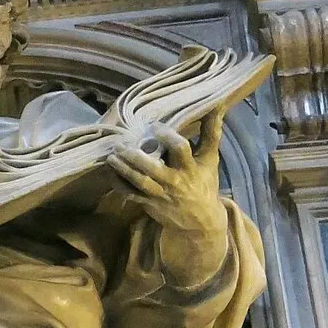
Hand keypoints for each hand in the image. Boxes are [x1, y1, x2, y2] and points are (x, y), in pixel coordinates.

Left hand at [110, 106, 229, 278]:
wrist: (200, 221)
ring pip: (138, 182)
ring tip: (111, 155)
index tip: (155, 125)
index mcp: (190, 168)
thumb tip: (217, 106)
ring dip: (122, 168)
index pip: (180, 149)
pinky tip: (110, 171)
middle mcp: (174, 181)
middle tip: (120, 143)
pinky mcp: (148, 204)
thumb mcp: (210, 159)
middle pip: (152, 168)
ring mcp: (159, 194)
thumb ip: (211, 133)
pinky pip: (130, 194)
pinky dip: (118, 183)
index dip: (167, 136)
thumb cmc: (205, 183)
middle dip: (134, 155)